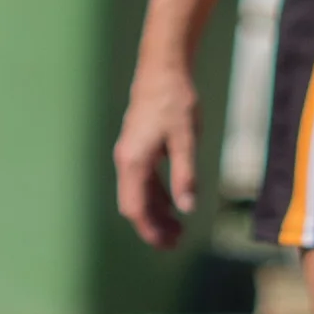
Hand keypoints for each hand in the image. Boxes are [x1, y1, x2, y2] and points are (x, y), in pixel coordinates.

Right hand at [114, 59, 198, 249]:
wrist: (162, 70)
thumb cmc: (175, 102)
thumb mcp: (186, 140)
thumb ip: (185, 175)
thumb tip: (187, 209)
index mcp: (133, 161)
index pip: (135, 207)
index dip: (149, 229)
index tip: (167, 244)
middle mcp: (126, 160)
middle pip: (134, 204)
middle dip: (153, 226)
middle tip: (176, 243)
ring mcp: (130, 154)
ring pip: (140, 193)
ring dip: (157, 212)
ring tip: (178, 229)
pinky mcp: (139, 147)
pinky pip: (144, 180)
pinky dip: (158, 196)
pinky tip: (174, 205)